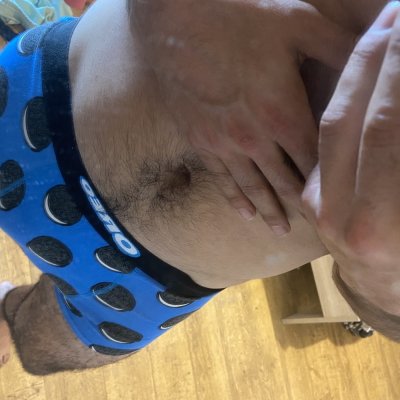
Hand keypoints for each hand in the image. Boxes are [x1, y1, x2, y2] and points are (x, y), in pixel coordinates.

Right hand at [132, 0, 352, 234]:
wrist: (173, 20)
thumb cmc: (237, 18)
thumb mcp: (298, 23)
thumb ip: (339, 47)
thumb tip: (378, 54)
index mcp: (282, 112)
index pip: (315, 160)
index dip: (330, 182)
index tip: (340, 199)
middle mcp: (254, 138)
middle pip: (285, 182)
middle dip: (302, 204)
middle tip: (317, 225)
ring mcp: (224, 144)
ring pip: (253, 187)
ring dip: (270, 210)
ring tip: (281, 229)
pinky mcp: (201, 142)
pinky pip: (222, 179)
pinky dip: (235, 199)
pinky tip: (244, 214)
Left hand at [302, 2, 399, 314]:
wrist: (393, 294)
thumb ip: (396, 150)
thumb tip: (394, 107)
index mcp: (376, 226)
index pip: (384, 129)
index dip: (396, 74)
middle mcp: (338, 215)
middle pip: (352, 119)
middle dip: (375, 60)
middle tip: (394, 14)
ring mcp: (318, 207)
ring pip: (331, 125)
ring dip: (356, 74)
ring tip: (380, 32)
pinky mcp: (313, 199)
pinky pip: (324, 140)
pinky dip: (345, 100)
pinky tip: (360, 72)